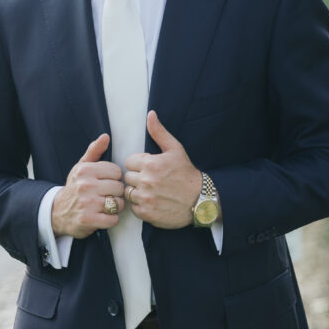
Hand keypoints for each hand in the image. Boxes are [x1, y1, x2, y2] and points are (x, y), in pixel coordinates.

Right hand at [52, 134, 124, 238]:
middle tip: (107, 195)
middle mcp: (85, 185)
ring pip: (118, 203)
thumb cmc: (75, 187)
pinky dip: (111, 219)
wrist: (58, 212)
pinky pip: (113, 219)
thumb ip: (94, 151)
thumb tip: (105, 136)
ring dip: (115, 207)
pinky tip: (104, 216)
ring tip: (106, 205)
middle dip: (116, 193)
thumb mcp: (81, 167)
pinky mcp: (88, 220)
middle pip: (119, 187)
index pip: (116, 171)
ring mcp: (87, 204)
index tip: (106, 182)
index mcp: (85, 170)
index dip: (114, 178)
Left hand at [124, 111, 201, 229]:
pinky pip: (133, 208)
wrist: (200, 200)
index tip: (150, 168)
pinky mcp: (147, 214)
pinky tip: (152, 201)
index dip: (139, 164)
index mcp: (151, 164)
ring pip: (129, 192)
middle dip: (137, 177)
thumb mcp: (175, 149)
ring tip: (151, 191)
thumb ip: (159, 132)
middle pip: (128, 177)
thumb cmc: (187, 173)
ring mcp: (146, 198)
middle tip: (152, 180)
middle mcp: (146, 181)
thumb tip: (150, 114)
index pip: (129, 161)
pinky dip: (140, 206)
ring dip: (137, 191)